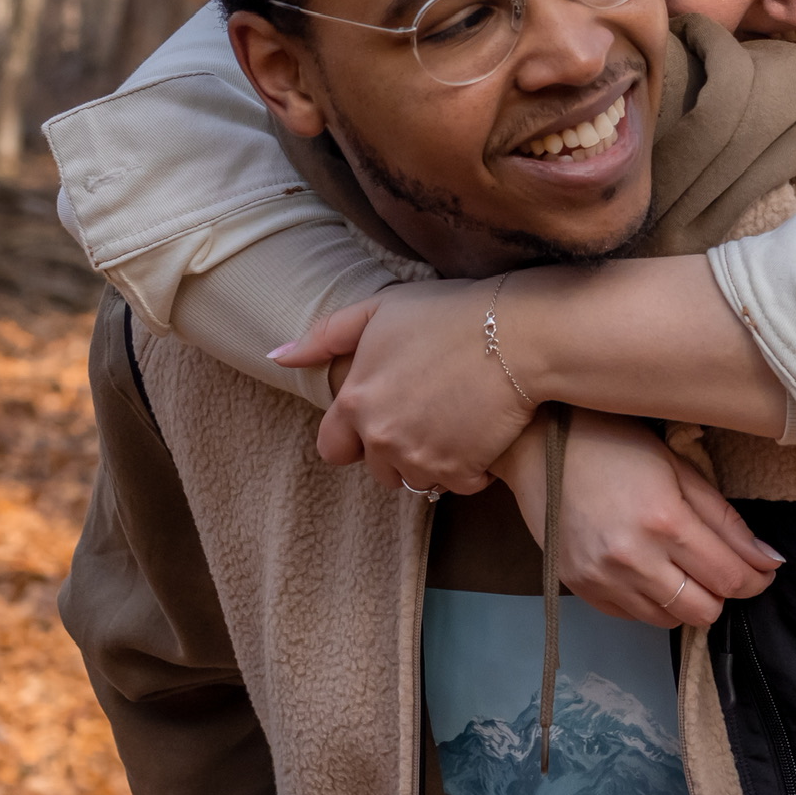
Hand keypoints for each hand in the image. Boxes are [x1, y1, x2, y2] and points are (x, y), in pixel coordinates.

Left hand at [271, 277, 535, 495]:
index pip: (333, 447)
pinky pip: (456, 484)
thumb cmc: (450, 313)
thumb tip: (277, 357)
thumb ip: (326, 336)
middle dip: (396, 450)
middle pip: (377, 469)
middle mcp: (380, 435)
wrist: (518, 334)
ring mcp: (420, 457)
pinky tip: (482, 434)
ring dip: (431, 461)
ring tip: (457, 422)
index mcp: (354, 400)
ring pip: (416, 480)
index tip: (384, 417)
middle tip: (429, 413)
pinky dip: (468, 468)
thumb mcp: (381, 310)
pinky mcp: (459, 469)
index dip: (355, 437)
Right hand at [493, 410, 781, 628]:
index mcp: (665, 521)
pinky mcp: (581, 589)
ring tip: (682, 567)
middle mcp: (634, 559)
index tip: (763, 572)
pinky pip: (634, 617)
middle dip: (723, 593)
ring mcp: (603, 579)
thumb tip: (768, 560)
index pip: (729, 578)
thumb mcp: (679, 469)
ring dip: (687, 600)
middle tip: (721, 568)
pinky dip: (652, 603)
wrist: (538, 448)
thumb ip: (726, 520)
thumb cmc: (614, 445)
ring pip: (669, 622)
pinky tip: (649, 571)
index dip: (756, 580)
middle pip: (702, 611)